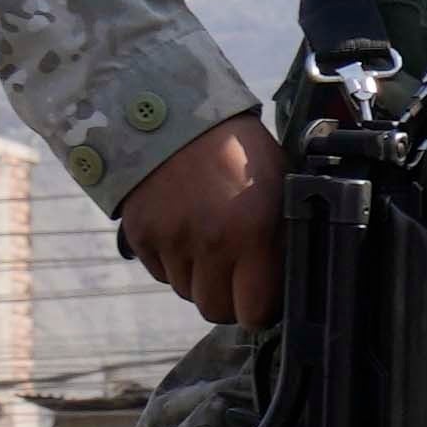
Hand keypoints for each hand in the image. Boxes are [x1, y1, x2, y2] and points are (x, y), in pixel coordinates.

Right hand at [114, 115, 280, 328]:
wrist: (176, 115)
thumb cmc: (240, 154)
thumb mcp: (279, 189)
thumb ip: (281, 240)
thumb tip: (285, 286)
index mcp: (254, 233)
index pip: (255, 311)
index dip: (259, 309)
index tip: (260, 297)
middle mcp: (211, 243)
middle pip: (215, 309)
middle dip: (227, 299)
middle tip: (234, 275)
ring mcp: (171, 240)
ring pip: (186, 291)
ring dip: (198, 278)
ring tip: (207, 242)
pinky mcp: (141, 234)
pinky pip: (160, 271)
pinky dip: (171, 261)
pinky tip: (183, 230)